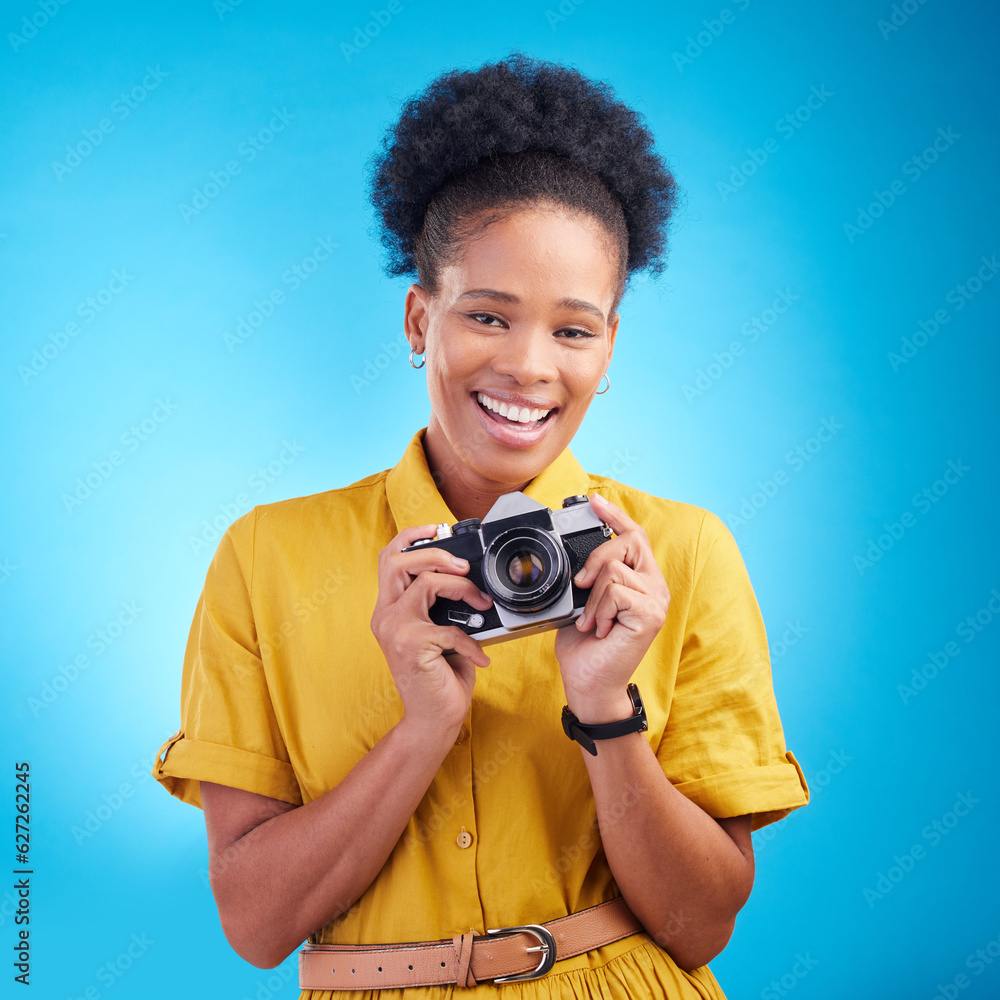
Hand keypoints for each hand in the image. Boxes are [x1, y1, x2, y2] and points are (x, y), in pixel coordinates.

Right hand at [370, 523, 493, 738]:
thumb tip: (469, 577)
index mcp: (389, 609)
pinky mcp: (412, 645)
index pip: (388, 558)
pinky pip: (451, 627)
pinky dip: (473, 642)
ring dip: (463, 587)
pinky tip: (482, 657)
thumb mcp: (439, 630)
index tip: (436, 529)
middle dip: (436, 553)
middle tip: (464, 567)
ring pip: (426, 582)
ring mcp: (395, 629)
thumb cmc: (440, 675)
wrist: (434, 720)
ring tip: (481, 603)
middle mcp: (385, 615)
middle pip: (398, 560)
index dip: (410, 537)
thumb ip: (441, 603)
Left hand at [554, 493, 669, 719]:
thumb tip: (577, 557)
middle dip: (596, 557)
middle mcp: (655, 586)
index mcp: (641, 580)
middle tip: (581, 586)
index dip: (615, 515)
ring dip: (592, 597)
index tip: (595, 501)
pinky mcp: (651, 613)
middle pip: (628, 541)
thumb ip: (590, 575)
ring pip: (614, 569)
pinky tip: (602, 630)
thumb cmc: (586, 647)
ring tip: (593, 622)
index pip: (634, 536)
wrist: (589, 683)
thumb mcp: (583, 600)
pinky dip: (599, 610)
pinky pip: (615, 591)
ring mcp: (657, 600)